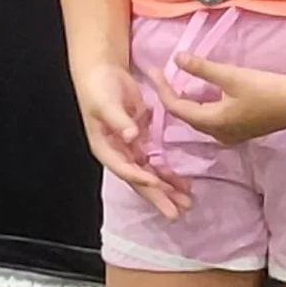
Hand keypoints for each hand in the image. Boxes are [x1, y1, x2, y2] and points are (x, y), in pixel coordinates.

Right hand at [74, 60, 189, 218]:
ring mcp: (129, 148)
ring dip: (166, 188)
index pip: (123, 167)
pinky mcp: (140, 140)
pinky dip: (167, 173)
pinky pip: (155, 161)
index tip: (156, 183)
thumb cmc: (100, 89)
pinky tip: (182, 184)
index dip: (139, 177)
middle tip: (176, 212)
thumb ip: (118, 120)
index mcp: (105, 147)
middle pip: (139, 179)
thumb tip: (130, 136)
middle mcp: (117, 152)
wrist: (102, 74)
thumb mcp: (106, 103)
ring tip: (185, 202)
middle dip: (157, 196)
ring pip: (149, 174)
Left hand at [150, 54, 285, 147]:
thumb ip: (202, 68)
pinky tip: (206, 96)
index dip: (162, 88)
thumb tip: (176, 58)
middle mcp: (217, 133)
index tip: (153, 70)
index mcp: (211, 122)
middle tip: (165, 76)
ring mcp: (230, 135)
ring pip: (200, 119)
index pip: (176, 107)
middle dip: (173, 96)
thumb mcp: (232, 76)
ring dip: (188, 102)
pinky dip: (203, 107)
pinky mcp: (242, 130)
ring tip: (181, 85)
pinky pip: (212, 120)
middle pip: (186, 115)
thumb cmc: (265, 89)